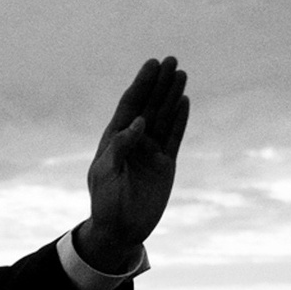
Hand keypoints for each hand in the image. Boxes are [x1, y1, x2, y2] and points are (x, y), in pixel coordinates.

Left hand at [78, 56, 190, 272]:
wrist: (120, 230)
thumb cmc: (105, 201)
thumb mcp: (105, 172)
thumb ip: (120, 146)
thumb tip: (138, 122)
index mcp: (115, 138)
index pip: (130, 105)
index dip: (141, 84)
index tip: (152, 64)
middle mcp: (134, 140)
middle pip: (149, 105)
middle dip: (159, 83)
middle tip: (171, 60)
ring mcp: (151, 151)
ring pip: (164, 117)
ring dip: (172, 96)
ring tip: (181, 74)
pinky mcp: (166, 164)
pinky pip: (175, 136)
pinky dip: (180, 119)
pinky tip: (185, 101)